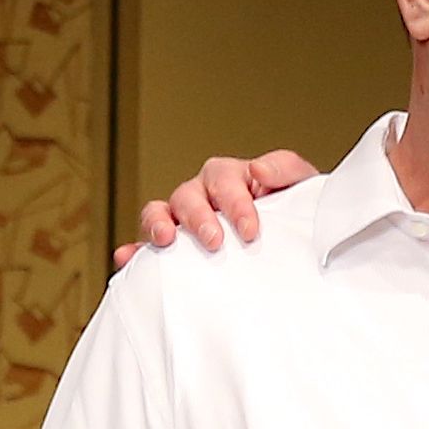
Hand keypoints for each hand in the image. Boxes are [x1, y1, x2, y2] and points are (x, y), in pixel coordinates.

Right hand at [115, 147, 317, 266]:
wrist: (298, 245)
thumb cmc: (295, 214)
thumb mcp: (301, 187)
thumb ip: (285, 170)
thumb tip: (258, 170)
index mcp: (232, 178)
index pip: (224, 180)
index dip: (235, 203)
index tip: (250, 230)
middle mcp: (203, 195)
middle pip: (188, 195)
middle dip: (199, 217)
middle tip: (214, 241)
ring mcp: (185, 221)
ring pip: (160, 211)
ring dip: (158, 223)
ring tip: (165, 241)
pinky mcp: (174, 247)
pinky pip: (146, 245)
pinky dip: (134, 251)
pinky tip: (127, 258)